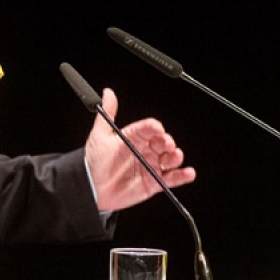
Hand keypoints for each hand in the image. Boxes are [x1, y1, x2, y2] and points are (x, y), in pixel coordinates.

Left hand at [85, 87, 195, 211]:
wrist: (91, 187)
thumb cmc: (95, 160)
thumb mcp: (100, 135)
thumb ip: (107, 114)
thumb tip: (108, 92)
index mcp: (135, 137)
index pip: (149, 128)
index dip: (154, 128)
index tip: (157, 128)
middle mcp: (145, 150)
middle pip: (163, 142)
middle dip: (168, 142)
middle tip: (167, 144)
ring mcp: (151, 166)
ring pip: (170, 159)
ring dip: (176, 157)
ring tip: (175, 156)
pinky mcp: (154, 183)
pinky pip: (171, 179)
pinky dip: (182, 176)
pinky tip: (189, 173)